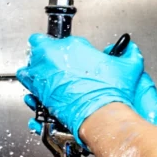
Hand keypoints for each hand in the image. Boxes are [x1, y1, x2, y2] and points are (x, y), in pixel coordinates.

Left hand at [17, 34, 143, 145]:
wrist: (102, 116)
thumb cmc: (112, 93)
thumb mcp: (128, 67)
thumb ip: (129, 54)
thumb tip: (129, 50)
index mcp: (72, 47)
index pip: (58, 39)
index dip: (62, 47)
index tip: (68, 54)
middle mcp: (53, 59)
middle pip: (37, 48)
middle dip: (43, 54)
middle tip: (50, 62)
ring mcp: (44, 78)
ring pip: (27, 69)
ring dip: (33, 72)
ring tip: (41, 77)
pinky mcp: (40, 96)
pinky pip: (28, 91)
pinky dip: (31, 93)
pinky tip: (37, 95)